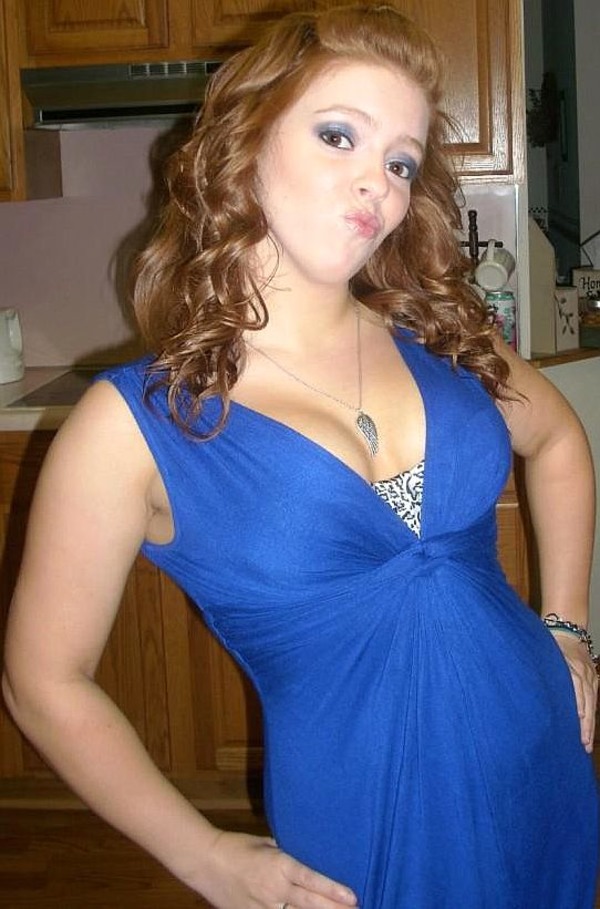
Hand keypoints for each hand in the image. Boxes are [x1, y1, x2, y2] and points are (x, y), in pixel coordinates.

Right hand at [194, 829, 357, 908]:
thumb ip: (287, 854)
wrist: (206, 861)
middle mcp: (274, 888)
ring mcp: (263, 906)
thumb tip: (306, 857)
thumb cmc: (238, 846)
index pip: (311, 879)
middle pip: (309, 904)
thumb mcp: (266, 844)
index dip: (333, 890)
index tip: (353, 897)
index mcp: (279, 864)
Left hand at [552, 632, 598, 752]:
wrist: (567, 630)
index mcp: (570, 666)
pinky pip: (593, 698)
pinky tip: (588, 727)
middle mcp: (583, 672)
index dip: (576, 705)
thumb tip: (526, 686)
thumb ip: (540, 672)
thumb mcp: (544, 654)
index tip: (576, 721)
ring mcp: (591, 675)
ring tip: (586, 742)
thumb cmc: (549, 644)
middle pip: (587, 701)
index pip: (576, 688)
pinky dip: (591, 713)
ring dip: (589, 723)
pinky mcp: (593, 678)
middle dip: (585, 724)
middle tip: (582, 743)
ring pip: (592, 703)